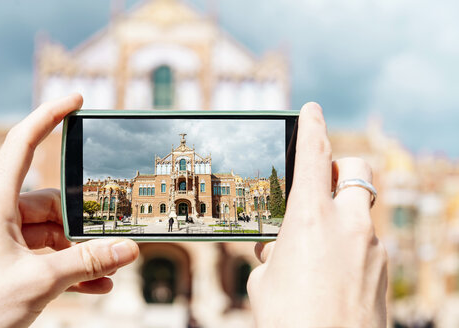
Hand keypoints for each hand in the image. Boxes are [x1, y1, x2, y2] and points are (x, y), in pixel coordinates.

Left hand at [0, 94, 138, 327]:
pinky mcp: (12, 262)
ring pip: (55, 234)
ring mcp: (5, 240)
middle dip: (84, 225)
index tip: (75, 101)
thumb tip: (128, 249)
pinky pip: (49, 257)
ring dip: (82, 252)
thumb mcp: (37, 281)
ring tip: (109, 269)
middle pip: (53, 203)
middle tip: (113, 240)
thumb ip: (87, 262)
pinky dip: (73, 268)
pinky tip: (97, 284)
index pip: (22, 144)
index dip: (49, 116)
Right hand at [247, 103, 386, 326]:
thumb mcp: (265, 281)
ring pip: (362, 212)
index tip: (312, 110)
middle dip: (341, 167)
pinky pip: (367, 245)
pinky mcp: (384, 272)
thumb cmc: (288, 319)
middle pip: (357, 170)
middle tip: (321, 183)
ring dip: (342, 217)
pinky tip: (332, 276)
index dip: (312, 126)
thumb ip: (274, 253)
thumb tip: (278, 249)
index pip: (315, 155)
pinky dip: (349, 249)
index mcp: (311, 219)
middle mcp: (349, 225)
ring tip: (317, 247)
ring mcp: (373, 248)